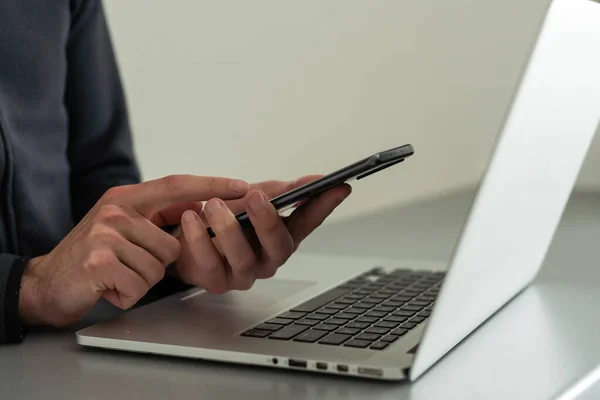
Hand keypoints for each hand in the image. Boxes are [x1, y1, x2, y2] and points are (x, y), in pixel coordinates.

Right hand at [18, 175, 249, 325]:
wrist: (48, 283)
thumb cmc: (94, 255)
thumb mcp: (124, 226)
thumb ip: (158, 217)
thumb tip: (201, 210)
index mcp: (126, 198)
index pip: (177, 185)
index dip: (211, 185)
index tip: (241, 186)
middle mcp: (116, 211)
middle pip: (174, 242)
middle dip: (159, 263)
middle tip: (129, 264)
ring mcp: (106, 234)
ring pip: (159, 266)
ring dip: (142, 280)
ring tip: (117, 275)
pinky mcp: (100, 261)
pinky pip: (140, 284)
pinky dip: (128, 293)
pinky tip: (109, 286)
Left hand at [168, 176, 350, 292]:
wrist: (184, 238)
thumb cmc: (223, 219)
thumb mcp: (249, 197)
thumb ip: (279, 191)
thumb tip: (313, 180)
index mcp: (280, 236)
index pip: (308, 220)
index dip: (324, 205)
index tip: (338, 186)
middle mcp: (268, 258)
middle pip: (279, 246)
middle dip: (268, 221)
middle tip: (256, 197)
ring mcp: (245, 273)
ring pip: (244, 257)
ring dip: (229, 229)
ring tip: (214, 205)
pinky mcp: (217, 282)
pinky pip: (211, 263)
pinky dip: (200, 239)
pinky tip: (192, 219)